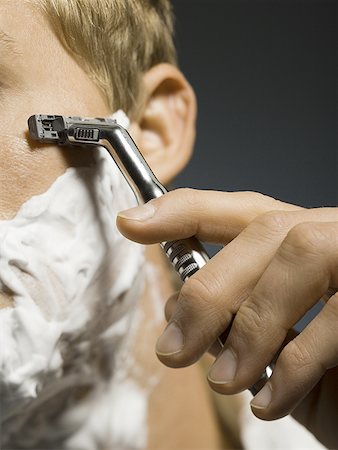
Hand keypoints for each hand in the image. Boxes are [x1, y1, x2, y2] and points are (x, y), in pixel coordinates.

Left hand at [117, 189, 337, 447]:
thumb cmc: (333, 375)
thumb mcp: (274, 350)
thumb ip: (231, 324)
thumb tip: (176, 309)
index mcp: (305, 240)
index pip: (242, 210)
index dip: (185, 210)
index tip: (132, 222)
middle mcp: (335, 235)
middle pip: (266, 230)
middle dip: (210, 290)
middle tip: (173, 350)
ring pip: (302, 254)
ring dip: (252, 323)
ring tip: (226, 381)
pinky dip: (295, 363)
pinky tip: (270, 400)